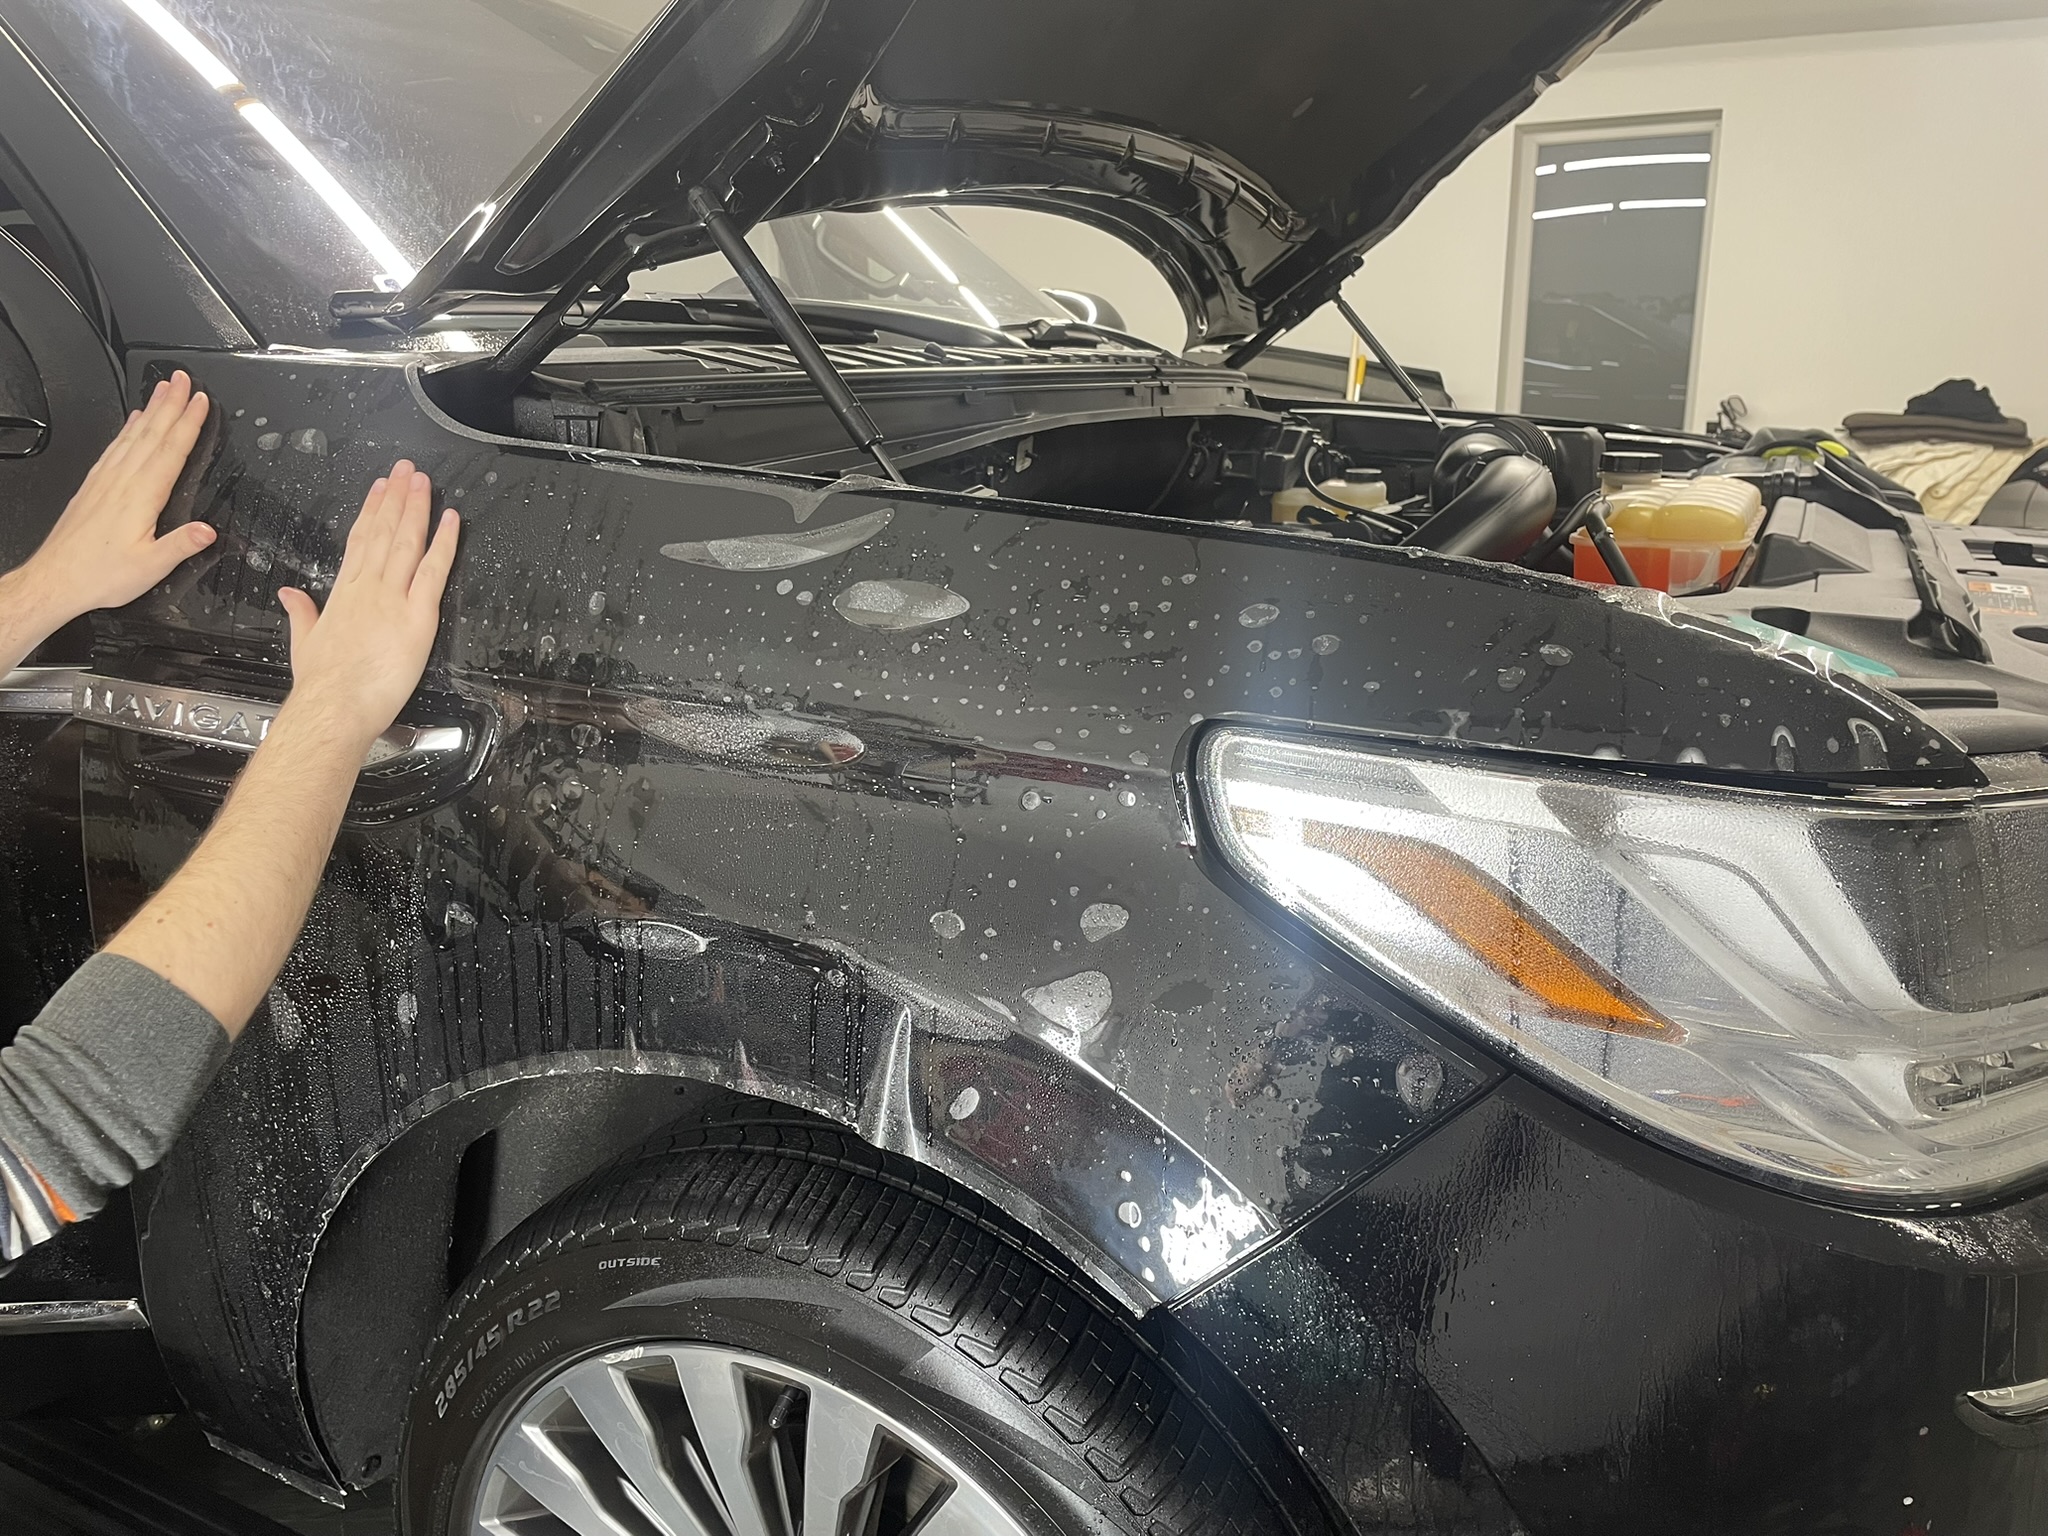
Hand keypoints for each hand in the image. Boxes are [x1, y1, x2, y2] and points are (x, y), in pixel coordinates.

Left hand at [14, 370, 215, 630]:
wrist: (56, 579)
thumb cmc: (100, 574)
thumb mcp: (150, 567)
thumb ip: (180, 546)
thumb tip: (208, 530)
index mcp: (141, 497)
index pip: (170, 450)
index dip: (189, 423)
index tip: (201, 400)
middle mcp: (121, 481)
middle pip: (152, 433)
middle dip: (171, 403)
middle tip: (183, 379)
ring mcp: (105, 480)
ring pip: (132, 435)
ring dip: (151, 409)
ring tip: (163, 389)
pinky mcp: (93, 486)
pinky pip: (115, 447)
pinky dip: (127, 428)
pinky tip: (132, 421)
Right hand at [276, 462, 458, 752]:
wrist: (333, 707)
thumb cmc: (321, 685)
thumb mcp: (304, 642)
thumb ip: (301, 613)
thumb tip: (290, 594)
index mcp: (343, 594)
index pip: (359, 541)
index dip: (371, 511)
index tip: (379, 489)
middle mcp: (367, 588)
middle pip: (384, 532)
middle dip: (396, 498)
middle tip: (407, 471)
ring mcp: (392, 598)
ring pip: (407, 542)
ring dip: (417, 508)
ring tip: (424, 481)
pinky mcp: (416, 616)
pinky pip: (434, 571)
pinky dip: (444, 543)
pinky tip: (451, 520)